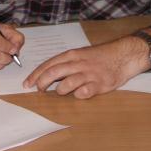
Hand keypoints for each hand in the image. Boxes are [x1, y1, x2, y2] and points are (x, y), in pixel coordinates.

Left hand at [23, 36, 146, 98]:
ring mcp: (89, 74)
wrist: (124, 55)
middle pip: (53, 73)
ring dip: (60, 91)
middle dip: (42, 83)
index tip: (27, 84)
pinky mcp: (99, 84)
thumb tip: (48, 74)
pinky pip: (84, 93)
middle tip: (39, 91)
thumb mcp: (81, 54)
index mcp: (72, 55)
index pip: (48, 64)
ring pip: (67, 84)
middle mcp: (78, 63)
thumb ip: (67, 63)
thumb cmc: (101, 57)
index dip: (36, 75)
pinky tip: (80, 94)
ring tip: (62, 92)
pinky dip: (78, 95)